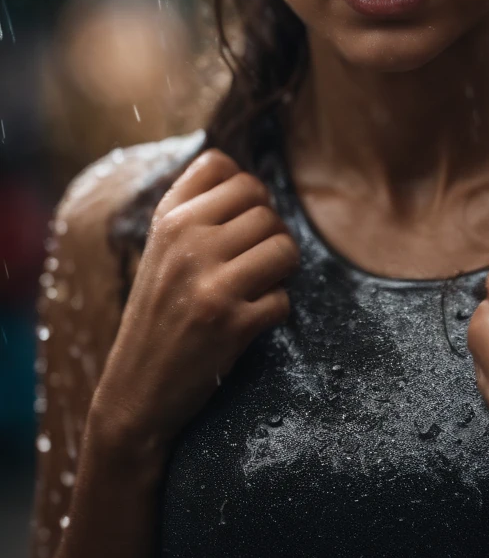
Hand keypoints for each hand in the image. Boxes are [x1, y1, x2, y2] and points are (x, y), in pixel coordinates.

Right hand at [91, 149, 299, 453]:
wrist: (135, 391)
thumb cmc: (157, 313)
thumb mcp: (161, 251)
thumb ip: (195, 208)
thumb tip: (251, 178)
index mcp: (167, 219)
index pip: (224, 165)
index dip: (244, 190)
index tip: (237, 220)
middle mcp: (186, 243)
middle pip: (265, 206)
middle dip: (270, 233)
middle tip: (254, 261)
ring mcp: (209, 283)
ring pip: (285, 247)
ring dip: (282, 270)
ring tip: (258, 286)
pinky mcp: (231, 324)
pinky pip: (284, 299)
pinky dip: (275, 311)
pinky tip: (250, 321)